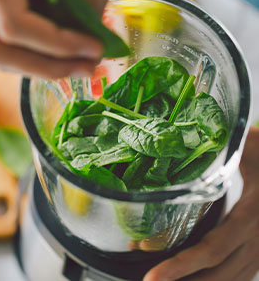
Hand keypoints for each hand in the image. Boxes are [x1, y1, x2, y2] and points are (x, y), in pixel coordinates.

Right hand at [0, 0, 107, 78]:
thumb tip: (96, 40)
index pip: (14, 24)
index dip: (59, 46)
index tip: (97, 49)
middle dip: (49, 67)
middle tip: (88, 68)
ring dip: (43, 67)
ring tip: (80, 64)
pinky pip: (3, 47)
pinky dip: (35, 57)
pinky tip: (61, 54)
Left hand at [144, 127, 258, 280]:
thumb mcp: (255, 149)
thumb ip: (235, 145)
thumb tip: (208, 135)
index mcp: (251, 215)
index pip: (212, 248)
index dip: (182, 264)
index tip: (152, 274)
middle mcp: (256, 240)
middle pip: (216, 272)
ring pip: (228, 279)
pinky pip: (238, 275)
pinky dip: (214, 280)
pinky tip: (193, 278)